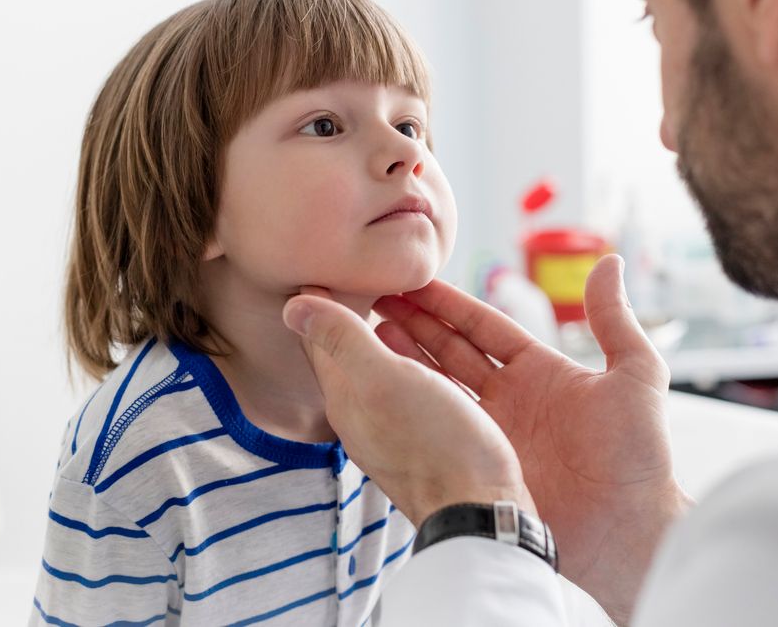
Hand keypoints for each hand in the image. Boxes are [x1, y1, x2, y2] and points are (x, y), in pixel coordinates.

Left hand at [282, 288, 534, 527]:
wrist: (485, 512)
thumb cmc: (434, 444)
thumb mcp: (381, 381)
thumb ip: (340, 340)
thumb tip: (292, 304)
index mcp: (348, 400)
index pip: (322, 343)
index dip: (321, 303)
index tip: (321, 266)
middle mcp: (371, 415)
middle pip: (355, 353)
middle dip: (354, 313)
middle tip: (356, 271)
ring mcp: (406, 427)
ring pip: (391, 364)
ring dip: (393, 327)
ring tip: (395, 293)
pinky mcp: (442, 433)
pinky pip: (422, 379)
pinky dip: (421, 351)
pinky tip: (432, 345)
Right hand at [374, 255, 690, 624]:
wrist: (629, 537)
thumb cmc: (640, 459)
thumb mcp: (636, 378)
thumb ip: (614, 321)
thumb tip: (609, 262)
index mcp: (541, 374)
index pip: (484, 328)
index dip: (449, 305)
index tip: (414, 280)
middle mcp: (509, 402)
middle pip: (451, 352)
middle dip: (414, 324)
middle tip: (376, 297)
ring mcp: (489, 436)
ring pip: (436, 387)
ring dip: (403, 359)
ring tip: (367, 331)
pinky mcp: (476, 468)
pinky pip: (436, 432)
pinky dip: (408, 407)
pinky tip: (381, 388)